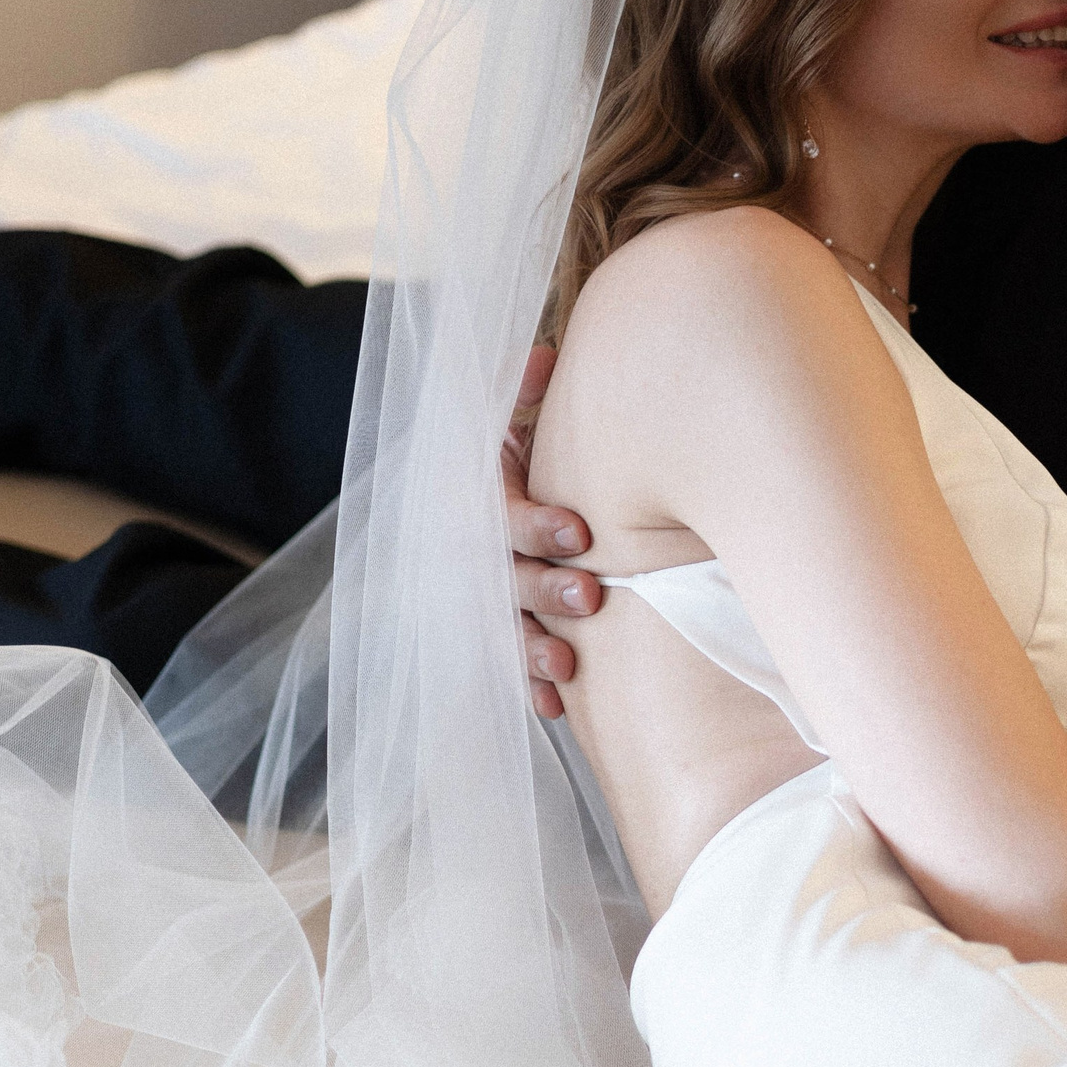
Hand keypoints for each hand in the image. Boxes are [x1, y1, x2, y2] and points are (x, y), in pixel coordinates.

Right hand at [503, 342, 597, 720]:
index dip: (536, 524)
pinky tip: (554, 706)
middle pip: (501, 572)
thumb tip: (545, 360)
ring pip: (502, 622)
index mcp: (480, 490)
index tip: (582, 532)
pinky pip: (510, 660)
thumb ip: (525, 389)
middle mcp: (476, 543)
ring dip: (531, 644)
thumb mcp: (520, 411)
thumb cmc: (534, 445)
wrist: (517, 484)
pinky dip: (530, 684)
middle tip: (590, 596)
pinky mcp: (502, 627)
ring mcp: (485, 590)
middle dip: (543, 586)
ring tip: (567, 662)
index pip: (498, 510)